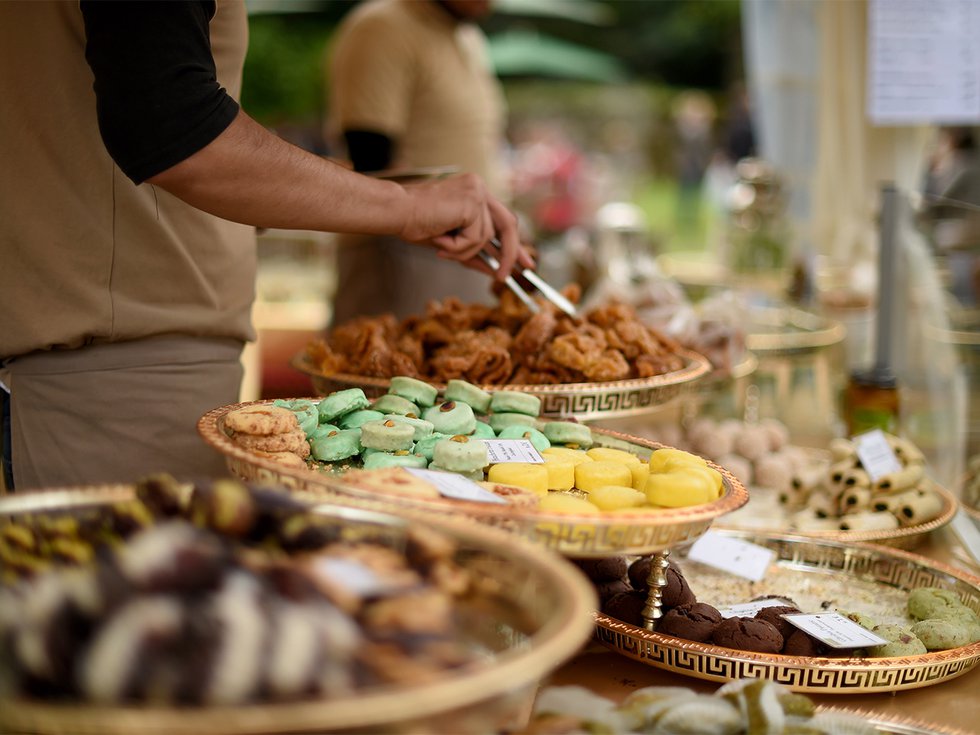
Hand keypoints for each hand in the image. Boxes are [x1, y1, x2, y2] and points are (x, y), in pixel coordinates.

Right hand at [398, 173, 533, 278]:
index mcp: (474, 192)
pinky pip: (476, 239)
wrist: (396, 212)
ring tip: (441, 246)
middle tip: (505, 277)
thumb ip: (474, 253)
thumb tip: (494, 270)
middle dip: (511, 253)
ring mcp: (477, 193)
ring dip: (464, 251)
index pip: (503, 219)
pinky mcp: (472, 203)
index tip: (524, 263)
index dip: (515, 243)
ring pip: (486, 238)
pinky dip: (458, 247)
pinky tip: (440, 239)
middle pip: (508, 225)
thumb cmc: (415, 223)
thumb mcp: (451, 243)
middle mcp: (479, 188)